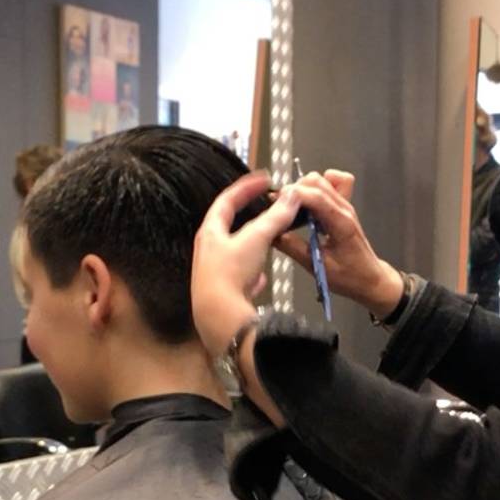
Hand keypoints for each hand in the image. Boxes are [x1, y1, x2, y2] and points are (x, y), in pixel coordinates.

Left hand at [192, 172, 300, 356]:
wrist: (221, 319)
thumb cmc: (230, 276)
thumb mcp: (256, 239)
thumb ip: (275, 217)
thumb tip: (291, 197)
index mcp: (210, 234)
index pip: (226, 201)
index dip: (246, 188)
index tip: (262, 180)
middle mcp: (208, 252)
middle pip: (228, 227)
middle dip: (247, 216)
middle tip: (263, 207)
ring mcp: (214, 274)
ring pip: (234, 253)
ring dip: (250, 245)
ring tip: (266, 240)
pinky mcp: (224, 294)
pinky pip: (239, 279)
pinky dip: (251, 274)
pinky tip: (260, 279)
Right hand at [274, 170, 404, 316]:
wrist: (369, 279)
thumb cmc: (349, 276)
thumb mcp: (316, 266)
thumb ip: (292, 247)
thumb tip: (272, 234)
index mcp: (340, 223)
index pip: (315, 196)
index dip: (292, 196)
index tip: (275, 204)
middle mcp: (344, 209)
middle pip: (316, 181)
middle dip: (294, 191)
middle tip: (281, 208)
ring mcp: (345, 205)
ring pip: (322, 179)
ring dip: (303, 188)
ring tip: (294, 207)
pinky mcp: (342, 206)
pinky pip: (333, 183)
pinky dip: (318, 186)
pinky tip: (310, 202)